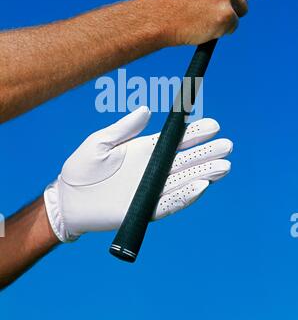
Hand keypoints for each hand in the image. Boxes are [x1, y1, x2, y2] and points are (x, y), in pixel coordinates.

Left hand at [44, 107, 232, 241]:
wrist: (68, 200)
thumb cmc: (80, 168)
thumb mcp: (100, 142)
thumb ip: (123, 128)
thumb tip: (147, 110)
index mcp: (144, 151)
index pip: (175, 140)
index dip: (194, 133)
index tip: (213, 124)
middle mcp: (152, 170)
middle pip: (186, 160)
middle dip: (207, 152)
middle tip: (227, 144)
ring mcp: (150, 190)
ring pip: (184, 180)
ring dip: (204, 173)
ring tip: (225, 165)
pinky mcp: (145, 210)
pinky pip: (170, 202)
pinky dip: (187, 195)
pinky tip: (202, 185)